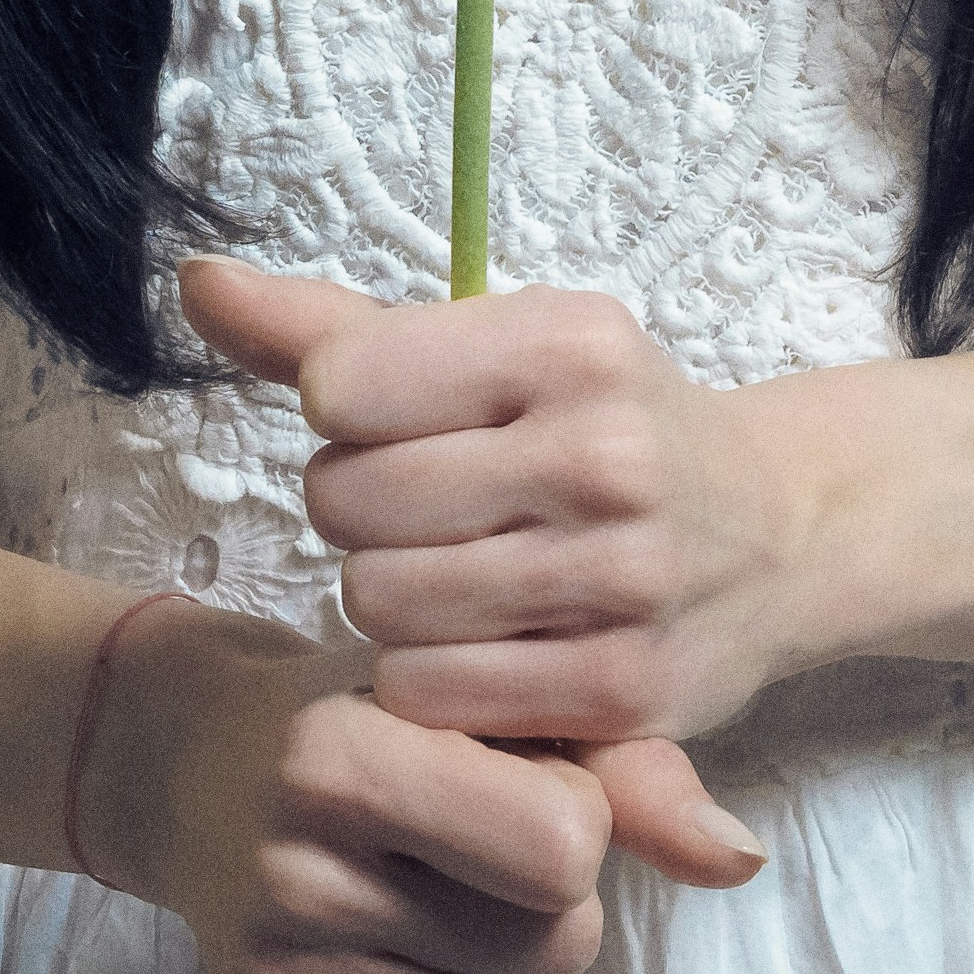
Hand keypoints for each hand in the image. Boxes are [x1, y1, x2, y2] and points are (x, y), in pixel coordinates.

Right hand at [87, 595, 624, 973]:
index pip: (562, 850)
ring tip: (449, 898)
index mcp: (335, 759)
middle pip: (553, 947)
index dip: (572, 815)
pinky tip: (412, 961)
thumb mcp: (482, 696)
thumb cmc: (373, 714)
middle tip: (485, 847)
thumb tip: (742, 859)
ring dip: (516, 970)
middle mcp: (290, 874)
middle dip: (556, 900)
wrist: (198, 767)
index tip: (521, 780)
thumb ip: (622, 769)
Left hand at [179, 257, 785, 881]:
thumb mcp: (495, 346)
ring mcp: (619, 578)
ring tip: (453, 575)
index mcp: (567, 342)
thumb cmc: (602, 427)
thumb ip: (334, 325)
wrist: (777, 535)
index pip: (341, 384)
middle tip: (428, 512)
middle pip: (346, 501)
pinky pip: (431, 693)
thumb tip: (197, 281)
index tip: (401, 423)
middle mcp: (602, 454)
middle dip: (361, 510)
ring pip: (378, 602)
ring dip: (389, 598)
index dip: (344, 412)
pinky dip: (429, 678)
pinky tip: (479, 644)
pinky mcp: (624, 690)